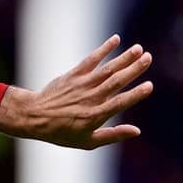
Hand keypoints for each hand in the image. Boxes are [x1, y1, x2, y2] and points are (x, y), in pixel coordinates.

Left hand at [0, 35, 152, 148]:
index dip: (135, 94)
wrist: (33, 117)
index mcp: (95, 115)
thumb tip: (137, 131)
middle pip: (115, 82)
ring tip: (139, 48)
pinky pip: (90, 60)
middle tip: (148, 58)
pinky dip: (104, 49)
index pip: (119, 103)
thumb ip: (113, 135)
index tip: (149, 85)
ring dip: (123, 58)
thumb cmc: (61, 132)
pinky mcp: (73, 75)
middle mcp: (89, 98)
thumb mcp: (87, 142)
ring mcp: (81, 85)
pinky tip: (116, 40)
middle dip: (133, 69)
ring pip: (106, 69)